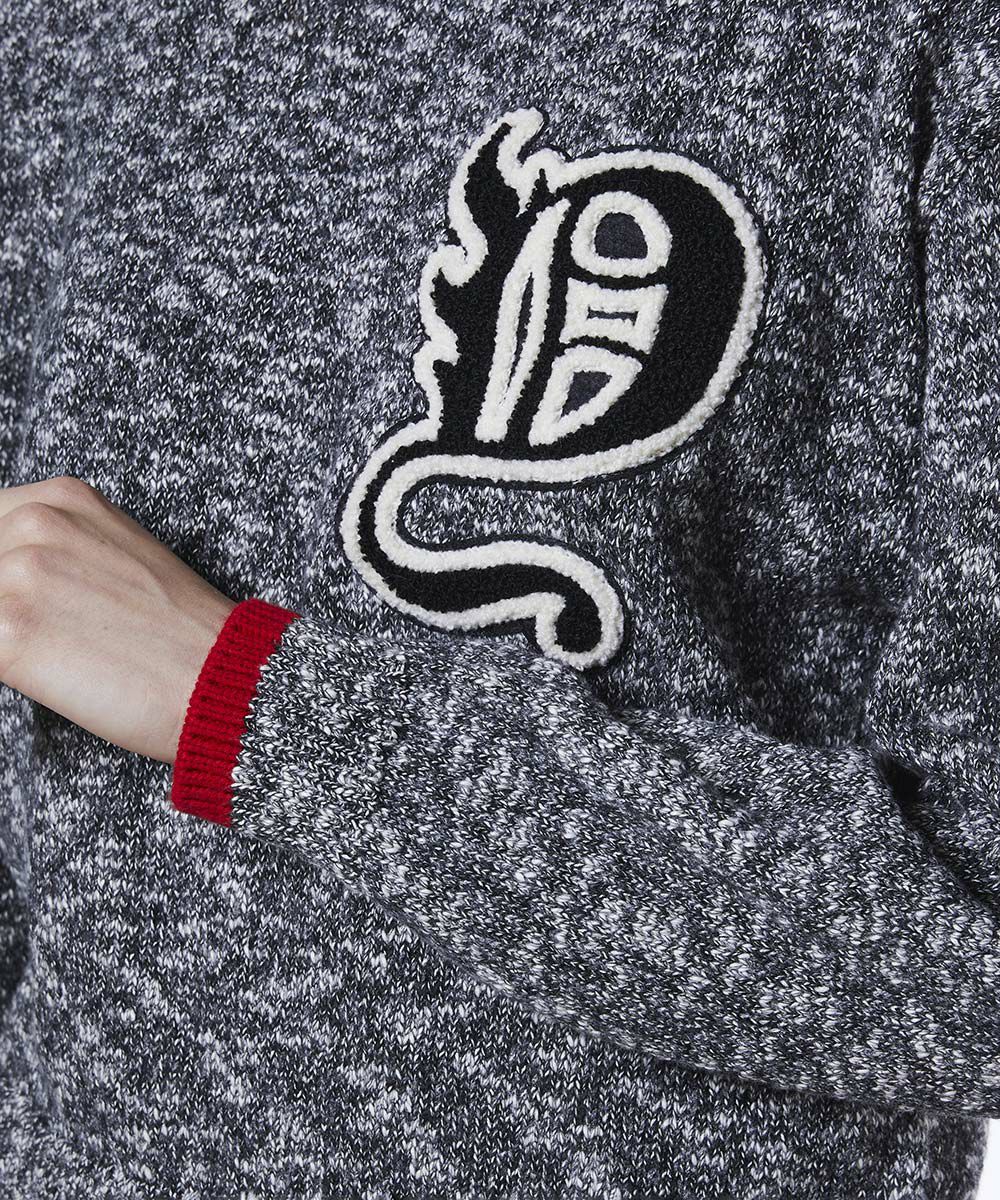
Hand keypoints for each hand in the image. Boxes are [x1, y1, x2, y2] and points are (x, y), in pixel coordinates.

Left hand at [0, 476, 236, 762]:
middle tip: (50, 628)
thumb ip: (53, 548)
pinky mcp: (7, 633)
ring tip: (54, 652)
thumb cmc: (178, 631)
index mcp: (62, 498)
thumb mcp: (117, 554)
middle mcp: (35, 523)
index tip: (26, 600)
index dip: (3, 570)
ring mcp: (18, 575)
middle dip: (3, 604)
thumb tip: (9, 569)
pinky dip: (4, 663)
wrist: (219, 677)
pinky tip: (45, 672)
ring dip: (4, 632)